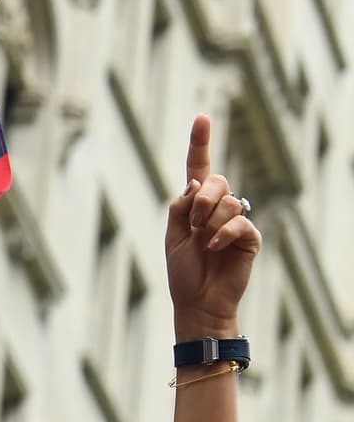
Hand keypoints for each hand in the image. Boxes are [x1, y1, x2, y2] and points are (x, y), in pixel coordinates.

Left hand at [166, 114, 260, 336]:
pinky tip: (215, 248)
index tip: (202, 118)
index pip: (199, 170)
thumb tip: (196, 184)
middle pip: (217, 182)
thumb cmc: (183, 274)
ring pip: (228, 201)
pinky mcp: (249, 237)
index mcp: (195, 207)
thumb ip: (180, 208)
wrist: (198, 303)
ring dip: (211, 220)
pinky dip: (224, 234)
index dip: (200, 144)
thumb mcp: (173, 237)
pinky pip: (240, 221)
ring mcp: (234, 221)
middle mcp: (216, 209)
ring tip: (205, 244)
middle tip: (194, 225)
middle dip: (202, 200)